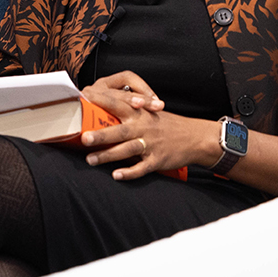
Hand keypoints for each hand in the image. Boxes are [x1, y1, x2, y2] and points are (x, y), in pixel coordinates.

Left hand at [80, 71, 212, 179]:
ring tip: (90, 160)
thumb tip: (96, 110)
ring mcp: (150, 144)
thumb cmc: (165, 124)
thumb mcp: (148, 112)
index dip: (100, 102)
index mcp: (138, 113)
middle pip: (119, 131)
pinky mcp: (158, 159)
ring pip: (127, 150)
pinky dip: (130, 172)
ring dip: (108, 155)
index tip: (82, 101)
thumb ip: (126, 110)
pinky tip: (116, 175)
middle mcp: (143, 127)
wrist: (195, 137)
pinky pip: (142, 168)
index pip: (117, 104)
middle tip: (83, 138)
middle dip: (101, 135)